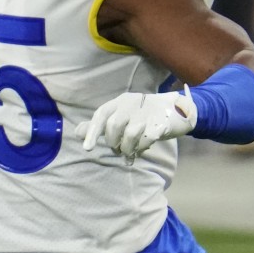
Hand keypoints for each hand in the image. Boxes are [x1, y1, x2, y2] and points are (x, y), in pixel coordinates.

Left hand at [74, 86, 197, 157]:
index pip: (102, 114)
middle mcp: (132, 103)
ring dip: (128, 147)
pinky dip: (142, 147)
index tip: (87, 148)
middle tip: (117, 148)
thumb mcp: (121, 116)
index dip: (93, 131)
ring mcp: (148, 112)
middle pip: (115, 124)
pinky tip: (143, 148)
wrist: (176, 109)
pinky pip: (148, 138)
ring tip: (130, 150)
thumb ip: (100, 125)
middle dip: (113, 141)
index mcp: (120, 101)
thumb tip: (77, 132)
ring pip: (131, 133)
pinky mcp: (162, 122)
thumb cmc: (142, 115)